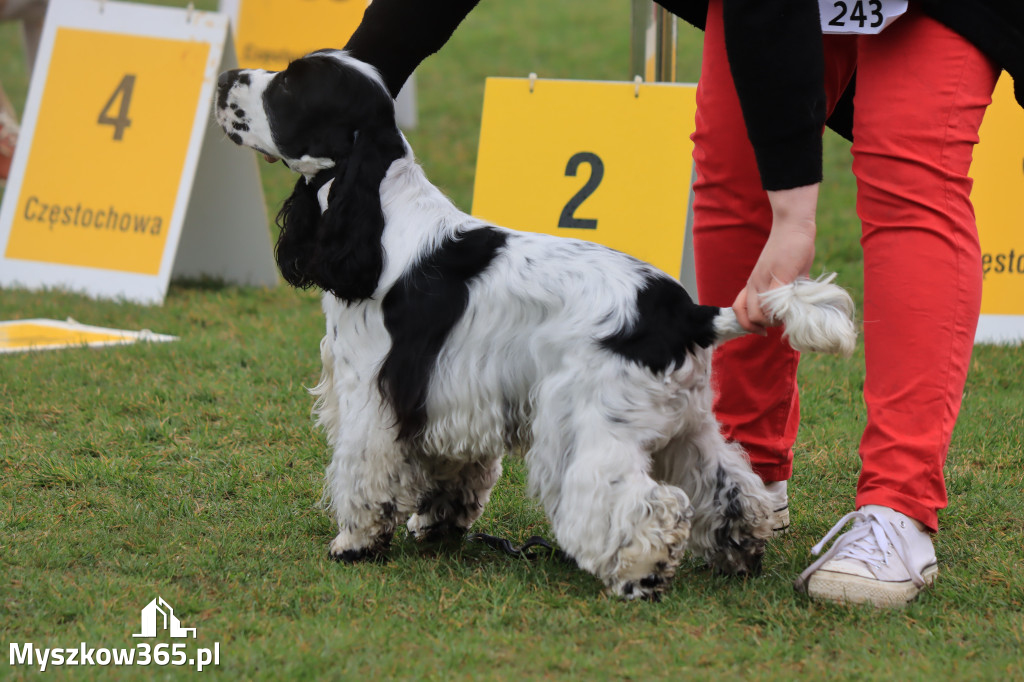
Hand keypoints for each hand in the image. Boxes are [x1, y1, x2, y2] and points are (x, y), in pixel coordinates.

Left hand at [732, 184, 819, 332]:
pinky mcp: (781, 275)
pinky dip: (784, 309)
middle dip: (762, 326)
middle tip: (778, 321)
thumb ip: (782, 291)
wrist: (793, 225)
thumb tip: (790, 307)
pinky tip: (794, 306)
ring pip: (761, 312)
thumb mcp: (781, 274)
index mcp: (753, 283)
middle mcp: (754, 283)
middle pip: (748, 316)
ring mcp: (765, 279)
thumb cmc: (789, 249)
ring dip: (774, 320)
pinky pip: (776, 301)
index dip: (747, 325)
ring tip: (787, 314)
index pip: (738, 310)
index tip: (762, 331)